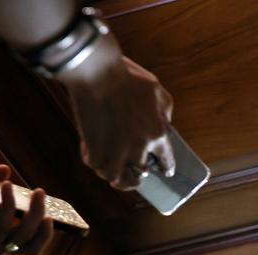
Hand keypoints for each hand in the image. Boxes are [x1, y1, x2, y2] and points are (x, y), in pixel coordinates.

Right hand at [60, 34, 174, 190]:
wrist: (98, 73)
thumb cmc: (128, 77)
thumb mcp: (156, 89)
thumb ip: (165, 108)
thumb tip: (166, 121)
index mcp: (157, 134)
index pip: (166, 160)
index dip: (165, 167)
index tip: (165, 171)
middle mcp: (139, 148)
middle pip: (141, 171)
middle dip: (138, 171)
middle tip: (132, 169)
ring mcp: (116, 152)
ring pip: (117, 177)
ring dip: (115, 175)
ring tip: (113, 171)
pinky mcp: (95, 150)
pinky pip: (96, 167)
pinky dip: (94, 162)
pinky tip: (91, 154)